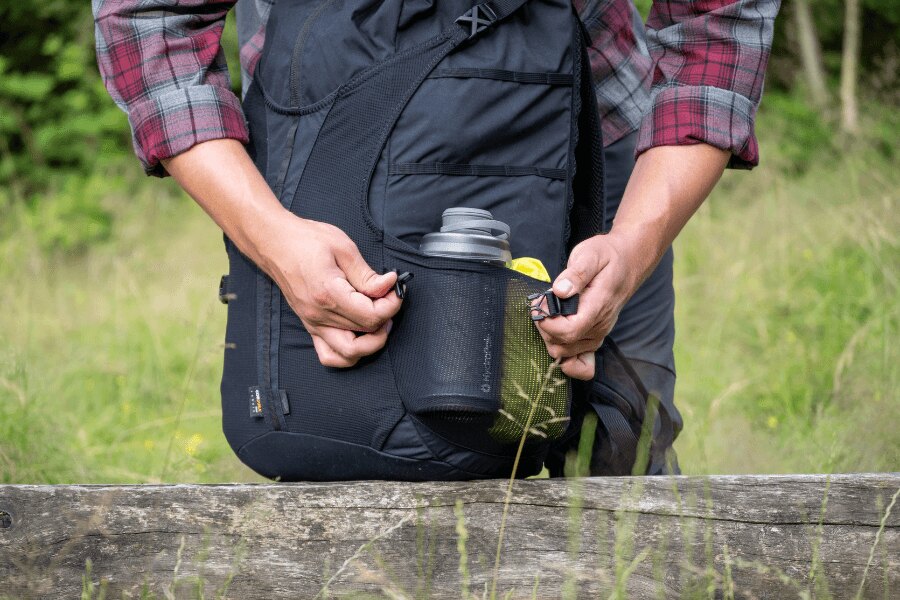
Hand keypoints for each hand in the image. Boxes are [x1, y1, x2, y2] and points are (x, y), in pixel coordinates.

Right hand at [261, 216, 401, 367]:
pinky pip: (329, 355)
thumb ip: (367, 274)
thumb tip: (389, 286)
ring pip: (348, 354)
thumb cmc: (306, 240)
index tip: (396, 288)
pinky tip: (359, 337)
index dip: (392, 304)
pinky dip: (348, 354)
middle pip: (364, 335)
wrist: (275, 243)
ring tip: (378, 322)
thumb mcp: (343, 248)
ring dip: (370, 344)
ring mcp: (313, 324)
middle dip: (386, 319)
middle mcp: (319, 315)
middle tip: (390, 300)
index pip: (371, 316)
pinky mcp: (310, 326)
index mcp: (329, 294)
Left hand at [535, 233, 641, 379]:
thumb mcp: (590, 255)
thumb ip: (576, 273)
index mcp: (598, 306)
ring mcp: (598, 334)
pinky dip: (567, 360)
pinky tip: (558, 341)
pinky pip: (582, 364)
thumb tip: (560, 291)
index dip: (547, 322)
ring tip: (549, 313)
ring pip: (565, 353)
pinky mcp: (595, 338)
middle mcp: (599, 326)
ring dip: (550, 337)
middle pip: (562, 344)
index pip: (569, 330)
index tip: (540, 304)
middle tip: (541, 305)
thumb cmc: (607, 256)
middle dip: (544, 327)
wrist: (628, 262)